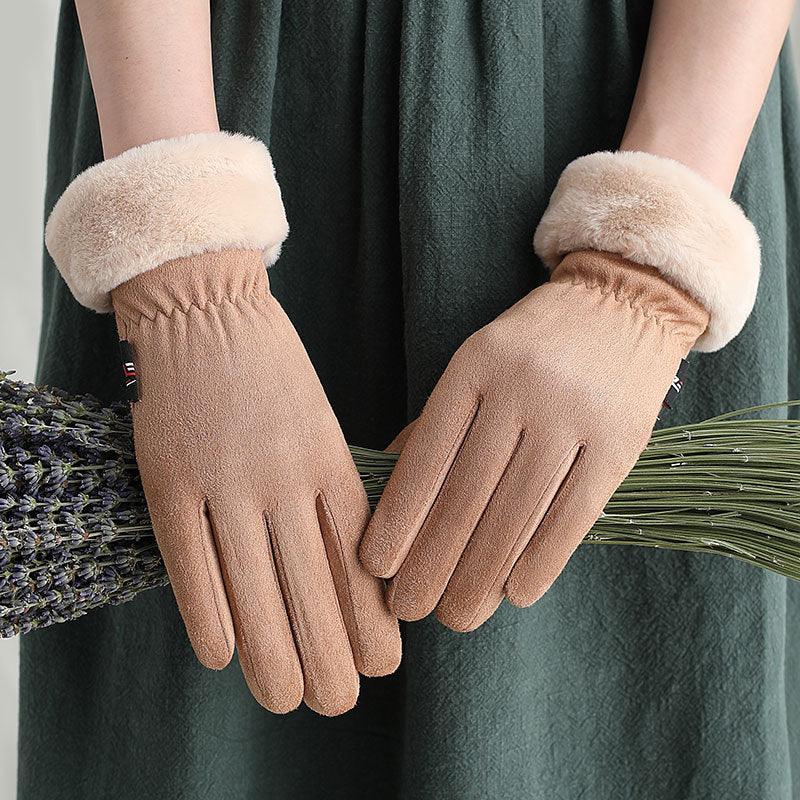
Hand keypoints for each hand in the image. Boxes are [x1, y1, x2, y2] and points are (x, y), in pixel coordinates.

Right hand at [44, 132, 400, 715]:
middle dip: (330, 652)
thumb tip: (357, 562)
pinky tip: (221, 654)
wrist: (208, 309)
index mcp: (328, 461)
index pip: (358, 557)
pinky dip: (207, 612)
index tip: (385, 662)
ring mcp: (224, 478)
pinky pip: (190, 560)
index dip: (371, 617)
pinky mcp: (170, 479)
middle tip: (339, 700)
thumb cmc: (273, 373)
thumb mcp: (322, 423)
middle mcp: (283, 476)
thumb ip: (336, 487)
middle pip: (312, 583)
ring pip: (253, 585)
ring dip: (271, 650)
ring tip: (287, 696)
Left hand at [360, 250, 708, 631]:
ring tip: (456, 615)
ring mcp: (575, 414)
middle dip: (432, 560)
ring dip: (481, 574)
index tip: (376, 567)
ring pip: (517, 512)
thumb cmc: (533, 344)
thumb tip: (394, 496)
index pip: (427, 455)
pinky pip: (574, 513)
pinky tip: (516, 594)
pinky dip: (542, 560)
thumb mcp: (478, 362)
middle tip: (409, 608)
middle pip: (468, 493)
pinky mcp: (620, 441)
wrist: (622, 301)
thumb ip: (438, 423)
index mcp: (475, 364)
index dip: (399, 516)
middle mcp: (522, 388)